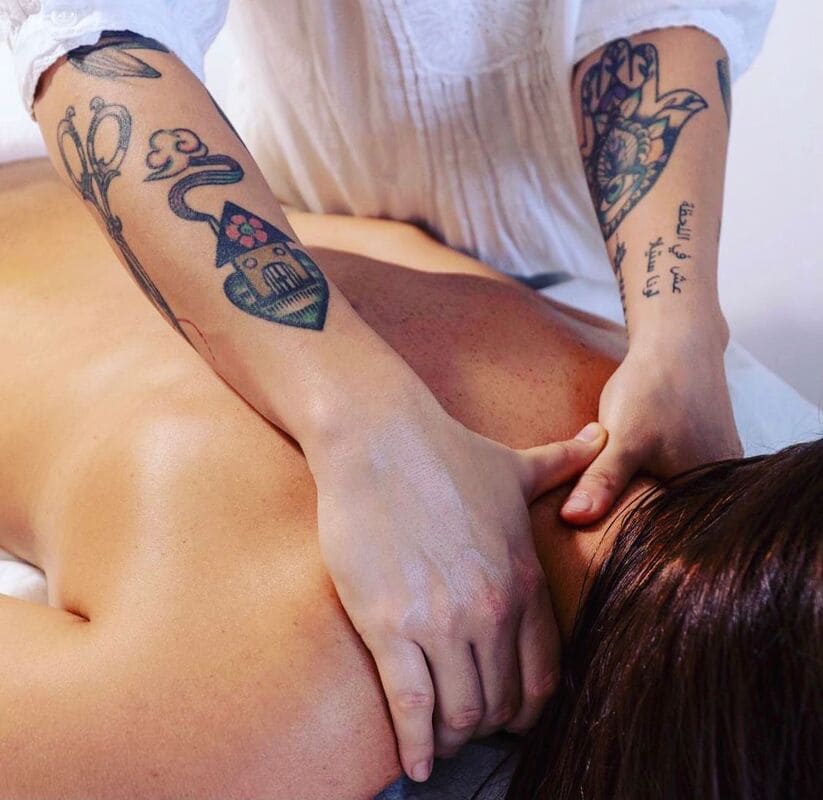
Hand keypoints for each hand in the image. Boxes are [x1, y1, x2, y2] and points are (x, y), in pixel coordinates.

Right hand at [308, 395, 605, 781]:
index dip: (530, 710)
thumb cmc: (445, 452)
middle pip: (501, 702)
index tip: (514, 719)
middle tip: (470, 730)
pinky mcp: (389, 626)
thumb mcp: (514, 465)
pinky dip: (414, 745)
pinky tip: (413, 764)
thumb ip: (564, 463)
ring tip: (440, 743)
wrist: (379, 439)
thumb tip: (600, 436)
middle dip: (489, 727)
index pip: (543, 676)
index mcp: (523, 580)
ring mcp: (440, 621)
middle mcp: (491, 609)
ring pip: (459, 712)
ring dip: (452, 739)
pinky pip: (410, 706)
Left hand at [562, 333, 741, 524]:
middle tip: (592, 514)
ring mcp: (718, 470)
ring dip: (640, 494)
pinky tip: (636, 463)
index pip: (659, 534)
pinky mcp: (709, 453)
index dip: (624, 535)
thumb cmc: (651, 388)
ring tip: (614, 486)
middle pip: (664, 517)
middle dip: (631, 516)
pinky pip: (674, 478)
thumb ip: (602, 480)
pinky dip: (651, 475)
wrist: (677, 342)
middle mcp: (720, 487)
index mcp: (704, 494)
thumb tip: (573, 519)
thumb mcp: (622, 438)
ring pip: (667, 496)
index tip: (590, 530)